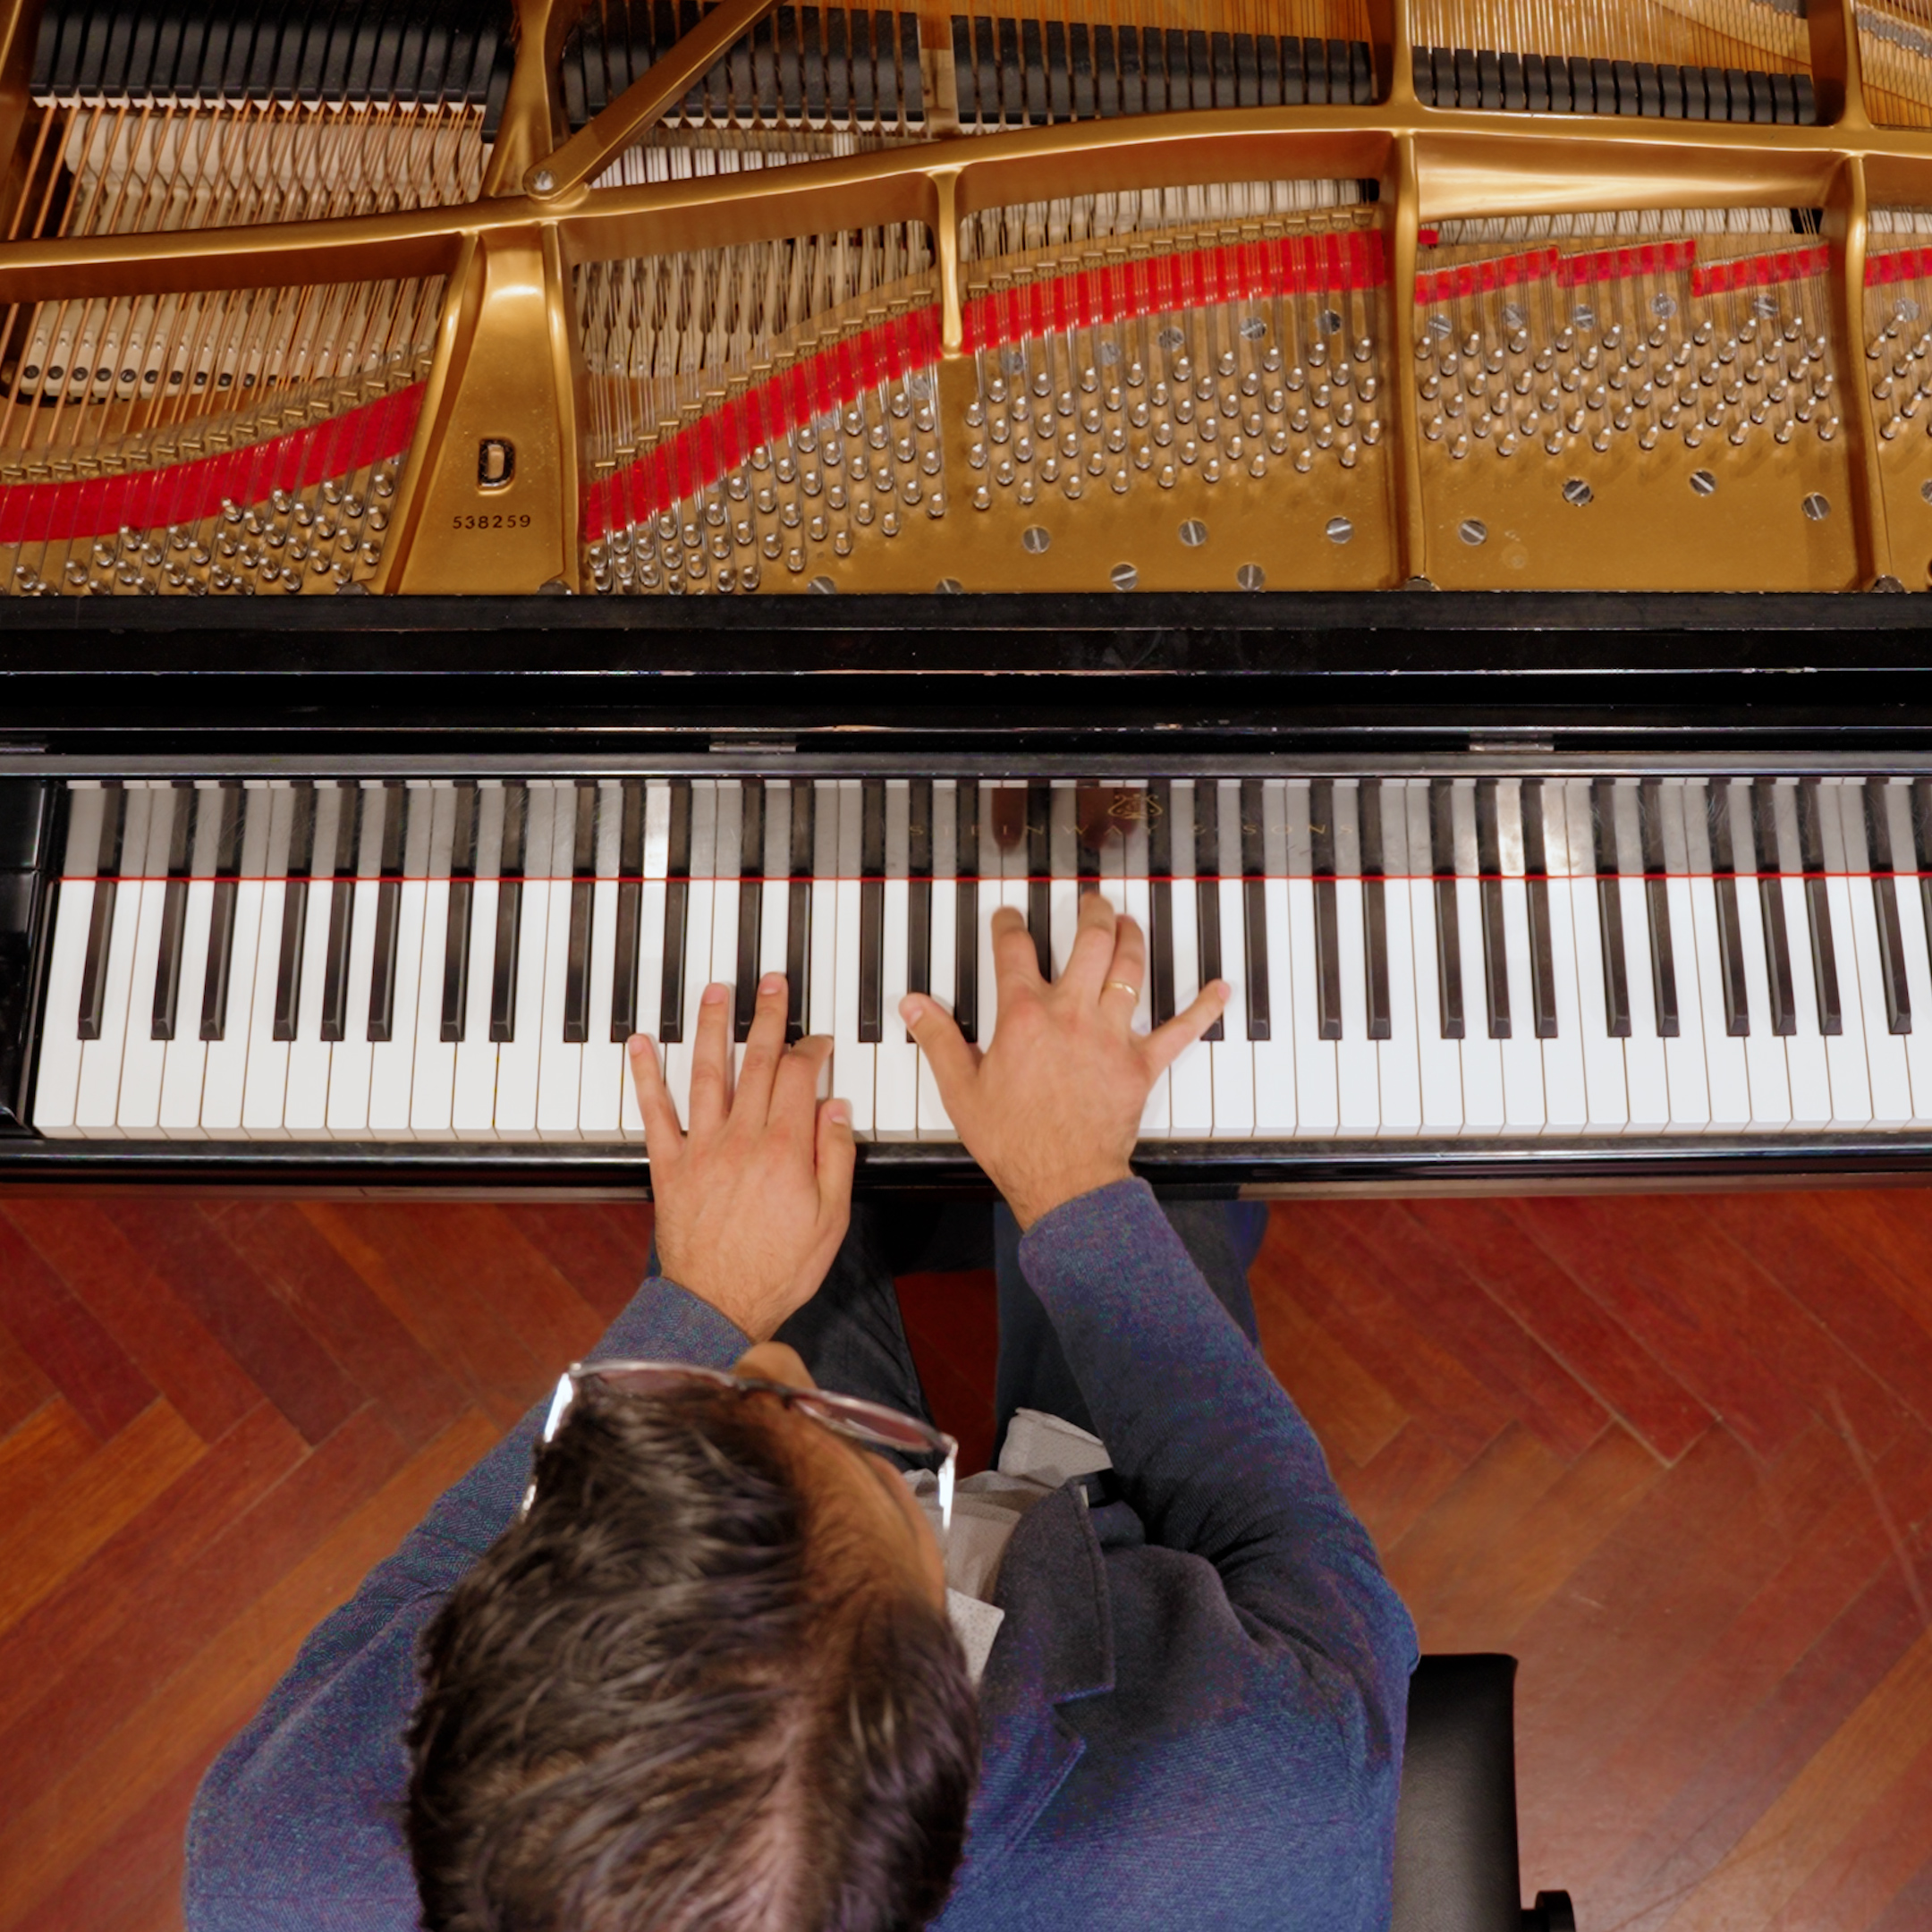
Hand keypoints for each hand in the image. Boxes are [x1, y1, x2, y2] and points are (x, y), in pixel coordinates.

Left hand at [627, 973, 854, 1341]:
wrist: (718, 1305)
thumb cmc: (778, 1269)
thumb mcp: (831, 1219)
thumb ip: (836, 1158)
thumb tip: (837, 1110)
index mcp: (785, 1149)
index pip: (798, 1077)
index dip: (810, 1050)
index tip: (818, 1040)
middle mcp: (741, 1138)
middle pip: (755, 1061)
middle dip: (767, 1016)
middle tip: (772, 983)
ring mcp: (702, 1149)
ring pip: (706, 1073)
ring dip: (710, 1026)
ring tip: (714, 991)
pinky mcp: (670, 1166)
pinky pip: (655, 1113)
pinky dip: (645, 1076)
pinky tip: (640, 1045)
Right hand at [901, 891, 1226, 1228]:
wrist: (1062, 1179)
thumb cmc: (1014, 1140)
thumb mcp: (961, 1089)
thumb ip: (937, 1039)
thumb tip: (913, 1005)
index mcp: (1025, 1016)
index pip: (1014, 952)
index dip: (1009, 926)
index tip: (1008, 918)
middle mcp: (1072, 1014)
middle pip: (1087, 943)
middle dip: (1090, 912)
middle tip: (1091, 901)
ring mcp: (1111, 1036)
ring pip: (1129, 970)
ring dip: (1133, 938)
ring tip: (1130, 922)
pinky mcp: (1141, 1064)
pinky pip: (1181, 1030)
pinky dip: (1203, 1008)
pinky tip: (1221, 989)